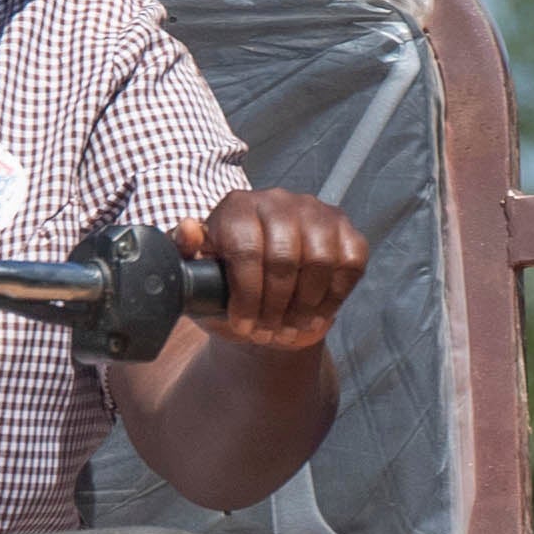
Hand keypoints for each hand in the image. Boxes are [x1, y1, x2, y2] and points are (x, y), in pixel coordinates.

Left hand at [186, 189, 366, 351]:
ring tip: (288, 328)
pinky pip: (349, 264)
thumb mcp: (196, 276)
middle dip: (275, 307)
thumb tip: (187, 230)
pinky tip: (314, 314)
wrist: (266, 299)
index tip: (243, 324)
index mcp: (236, 207)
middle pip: (285, 258)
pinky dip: (333, 298)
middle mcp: (278, 200)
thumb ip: (184, 254)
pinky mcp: (345, 230)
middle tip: (266, 333)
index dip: (247, 295)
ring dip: (304, 306)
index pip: (247, 249)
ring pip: (319, 262)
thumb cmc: (226, 288)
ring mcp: (315, 212)